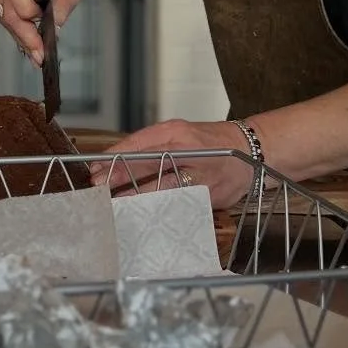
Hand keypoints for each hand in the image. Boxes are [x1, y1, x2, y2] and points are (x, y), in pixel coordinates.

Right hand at [0, 0, 87, 64]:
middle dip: (25, 37)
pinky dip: (16, 31)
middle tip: (38, 56)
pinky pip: (4, 17)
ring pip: (5, 18)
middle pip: (9, 13)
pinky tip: (27, 42)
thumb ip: (62, 8)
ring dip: (20, 37)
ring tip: (34, 53)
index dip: (30, 17)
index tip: (44, 35)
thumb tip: (53, 31)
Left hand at [88, 119, 253, 208]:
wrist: (251, 150)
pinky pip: (182, 204)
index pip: (139, 144)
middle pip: (148, 164)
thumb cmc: (211, 143)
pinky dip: (163, 210)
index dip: (115, 157)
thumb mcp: (179, 134)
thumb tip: (118, 161)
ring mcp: (201, 174)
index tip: (96, 167)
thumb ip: (152, 146)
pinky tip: (148, 215)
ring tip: (117, 203)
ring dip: (138, 197)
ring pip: (164, 188)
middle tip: (99, 186)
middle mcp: (189, 151)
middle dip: (121, 177)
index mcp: (177, 132)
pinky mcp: (211, 195)